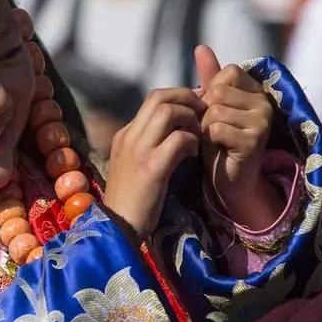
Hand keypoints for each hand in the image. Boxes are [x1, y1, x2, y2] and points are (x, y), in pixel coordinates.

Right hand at [104, 88, 205, 237]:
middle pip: (160, 97)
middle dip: (187, 98)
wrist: (117, 225)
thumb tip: (174, 130)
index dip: (178, 97)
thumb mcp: (133, 164)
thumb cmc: (129, 199)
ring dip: (191, 118)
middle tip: (204, 112)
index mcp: (126, 134)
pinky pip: (178, 139)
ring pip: (168, 111)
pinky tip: (194, 154)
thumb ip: (149, 145)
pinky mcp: (152, 167)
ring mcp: (139, 150)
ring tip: (199, 133)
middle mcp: (130, 136)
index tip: (196, 106)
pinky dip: (192, 141)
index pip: (152, 99)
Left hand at [195, 46, 282, 228]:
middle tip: (212, 128)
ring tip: (215, 139)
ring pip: (215, 111)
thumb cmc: (219, 138)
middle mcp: (265, 103)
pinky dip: (209, 139)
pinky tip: (218, 148)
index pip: (228, 72)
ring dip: (206, 127)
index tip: (214, 109)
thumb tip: (201, 47)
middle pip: (218, 92)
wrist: (227, 177)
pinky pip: (217, 129)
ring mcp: (262, 122)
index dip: (212, 90)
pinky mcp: (254, 141)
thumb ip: (210, 76)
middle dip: (206, 111)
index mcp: (256, 90)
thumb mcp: (213, 105)